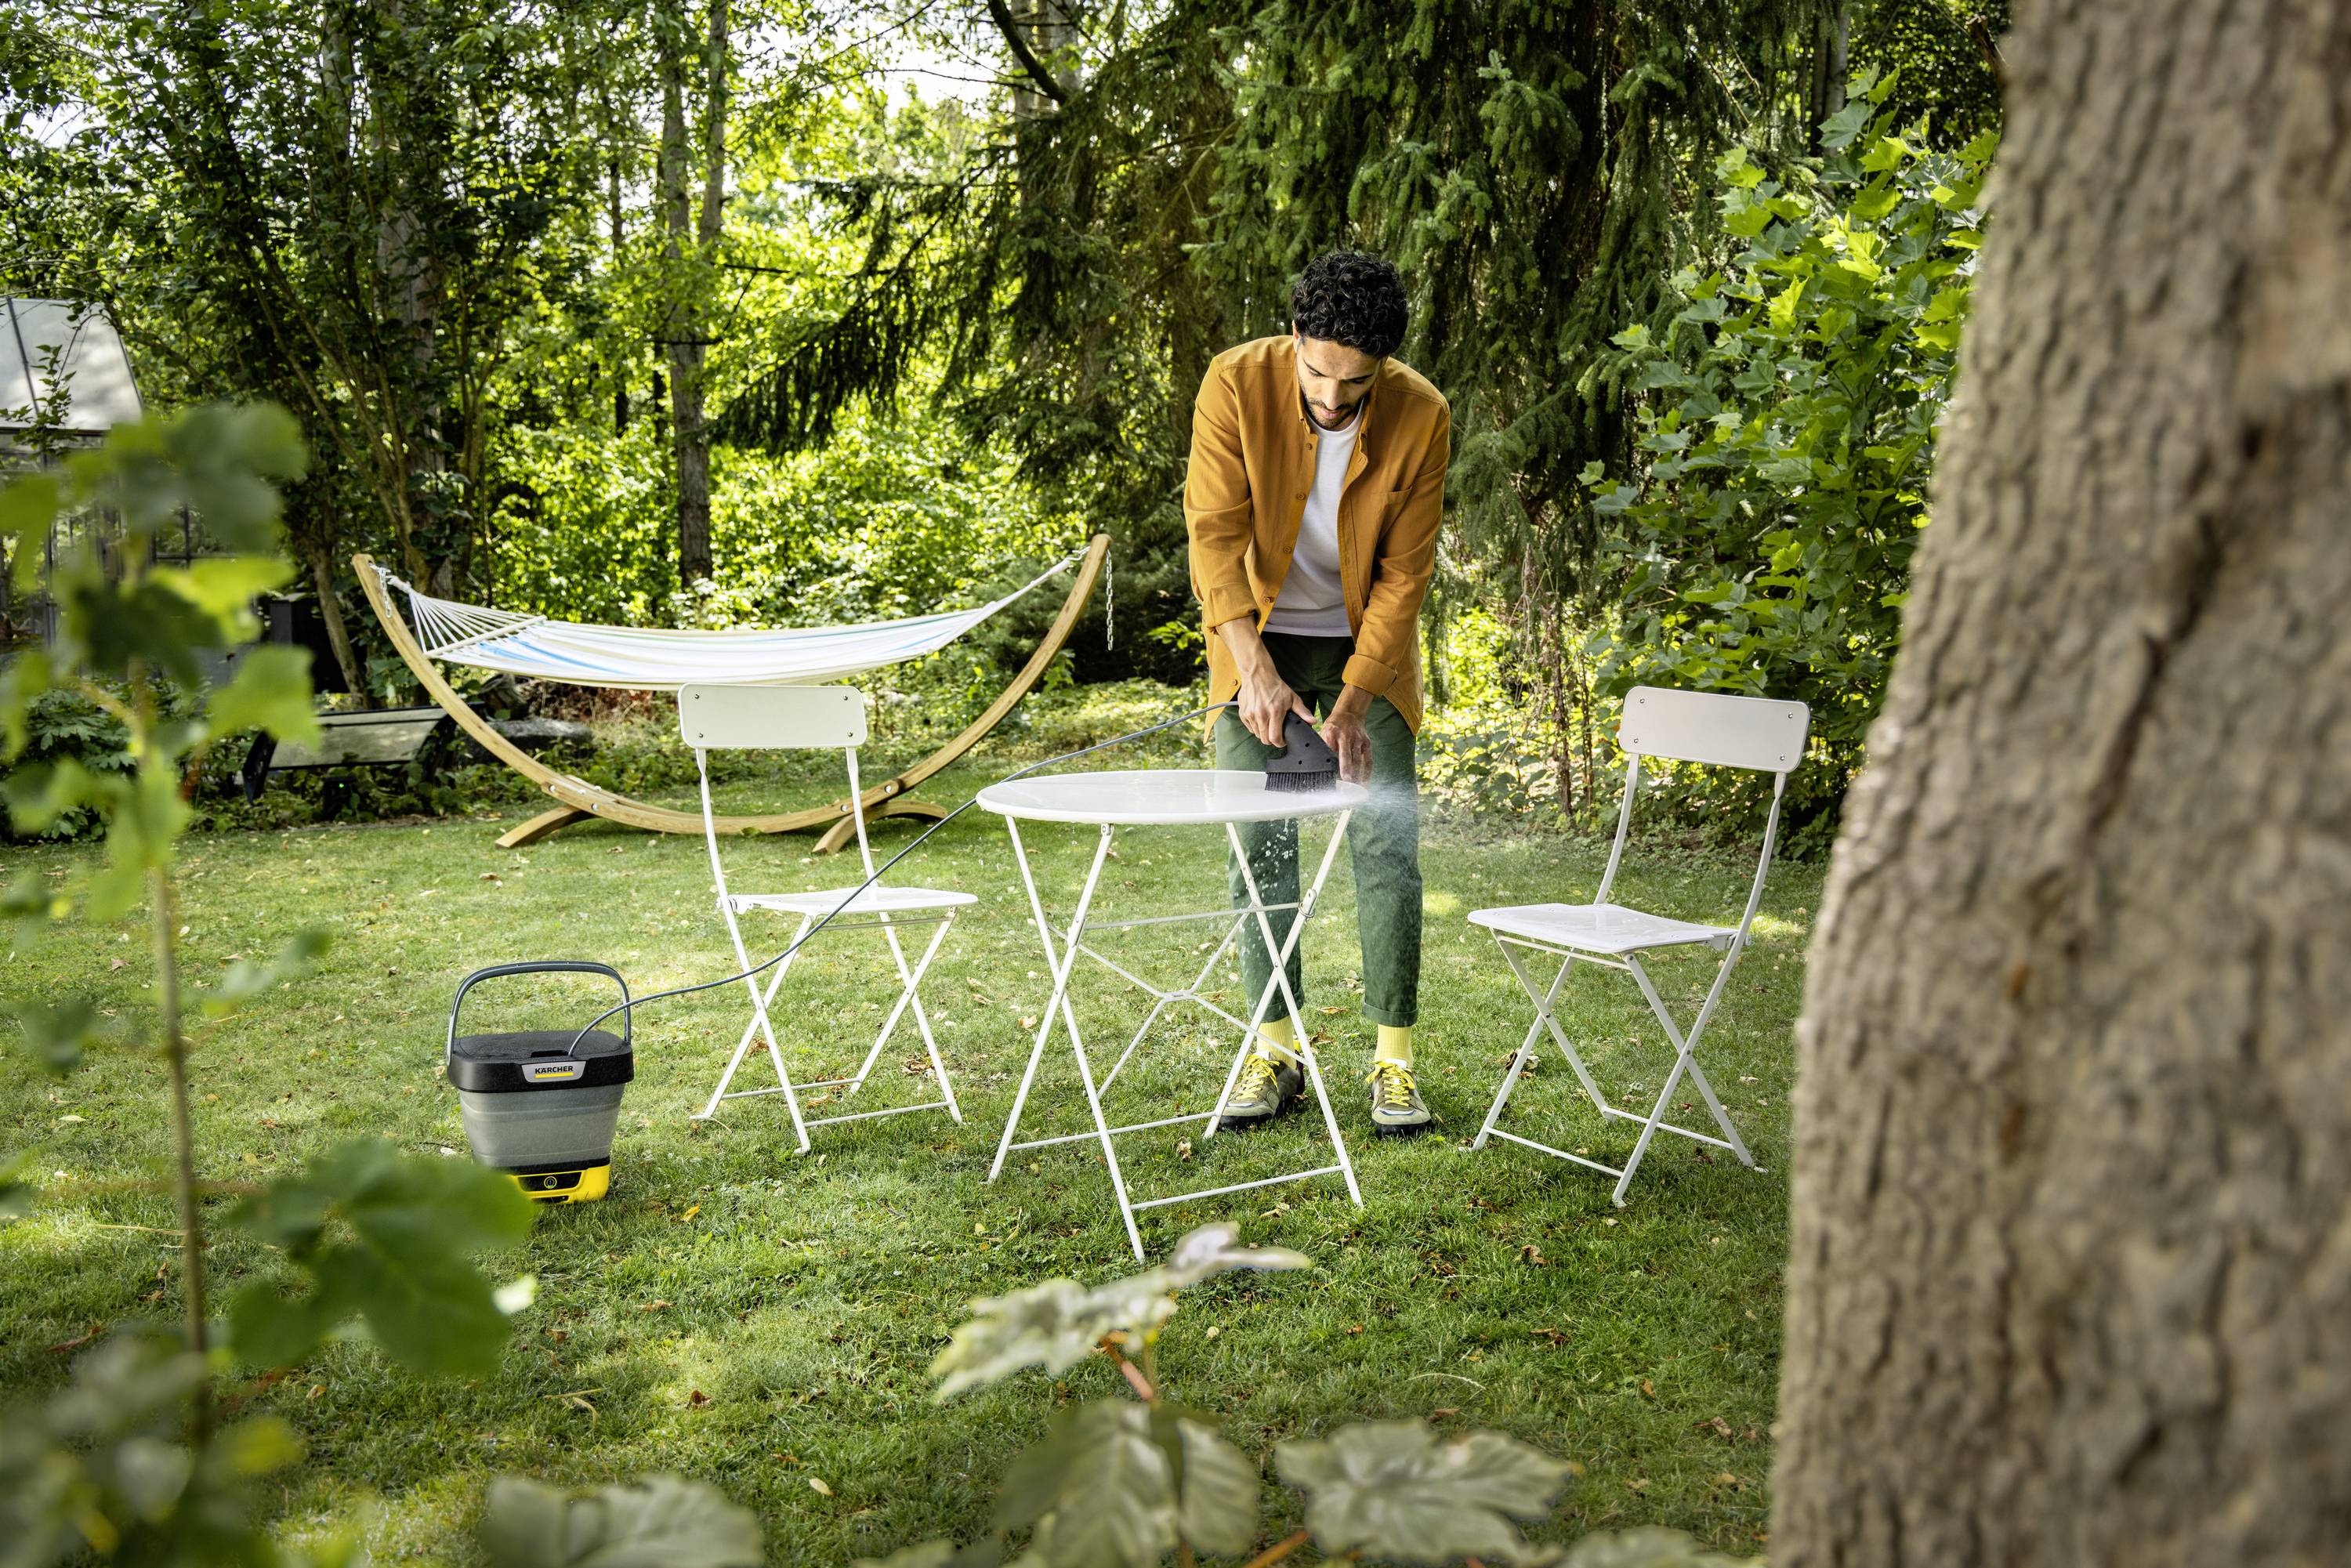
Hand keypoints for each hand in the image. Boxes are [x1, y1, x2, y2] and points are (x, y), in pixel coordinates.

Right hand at [1217, 617, 1314, 745]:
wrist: (1257, 674)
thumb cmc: (1275, 686)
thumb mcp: (1292, 697)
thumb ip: (1302, 711)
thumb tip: (1313, 722)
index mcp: (1274, 712)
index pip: (1274, 738)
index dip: (1280, 743)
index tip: (1282, 741)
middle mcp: (1261, 715)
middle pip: (1265, 739)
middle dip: (1272, 740)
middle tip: (1276, 734)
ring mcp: (1250, 715)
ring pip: (1257, 734)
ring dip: (1263, 733)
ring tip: (1269, 725)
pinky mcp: (1243, 714)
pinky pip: (1250, 728)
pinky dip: (1255, 727)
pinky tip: (1261, 719)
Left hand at [1321, 697, 1372, 784]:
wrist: (1349, 713)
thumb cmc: (1334, 726)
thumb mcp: (1323, 732)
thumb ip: (1323, 746)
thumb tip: (1317, 763)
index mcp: (1332, 734)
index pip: (1330, 751)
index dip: (1331, 764)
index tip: (1329, 775)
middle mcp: (1346, 737)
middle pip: (1346, 755)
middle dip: (1346, 769)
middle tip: (1346, 781)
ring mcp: (1358, 740)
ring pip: (1357, 759)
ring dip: (1356, 774)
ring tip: (1353, 786)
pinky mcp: (1366, 743)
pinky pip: (1368, 759)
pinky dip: (1367, 771)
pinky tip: (1364, 781)